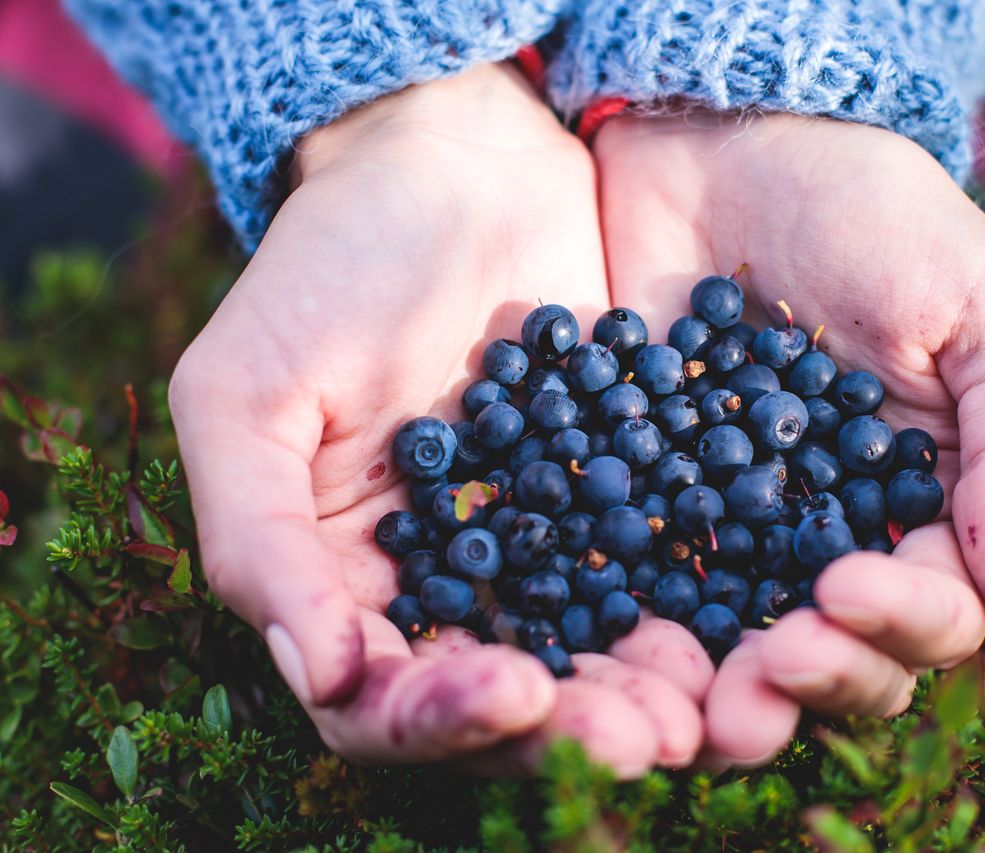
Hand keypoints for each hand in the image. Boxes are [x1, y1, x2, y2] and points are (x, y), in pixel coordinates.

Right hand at [169, 65, 706, 775]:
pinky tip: (732, 625)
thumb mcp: (246, 393)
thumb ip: (260, 541)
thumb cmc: (328, 266)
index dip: (441, 719)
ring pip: (585, 653)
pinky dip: (687, 610)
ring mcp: (534, 542)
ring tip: (698, 707)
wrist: (456, 162)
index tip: (515, 691)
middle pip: (499, 698)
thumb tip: (323, 683)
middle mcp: (439, 583)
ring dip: (638, 692)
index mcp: (340, 581)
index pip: (378, 699)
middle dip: (568, 728)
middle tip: (645, 738)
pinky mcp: (613, 493)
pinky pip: (649, 571)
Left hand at [593, 113, 984, 763]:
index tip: (841, 587)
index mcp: (931, 505)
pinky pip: (642, 582)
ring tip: (696, 711)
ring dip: (724, 691)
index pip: (935, 608)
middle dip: (813, 679)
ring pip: (740, 647)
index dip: (899, 622)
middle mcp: (836, 535)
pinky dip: (632, 628)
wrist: (730, 140)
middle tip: (763, 674)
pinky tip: (608, 647)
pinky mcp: (645, 498)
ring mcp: (734, 525)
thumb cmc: (882, 217)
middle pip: (841, 655)